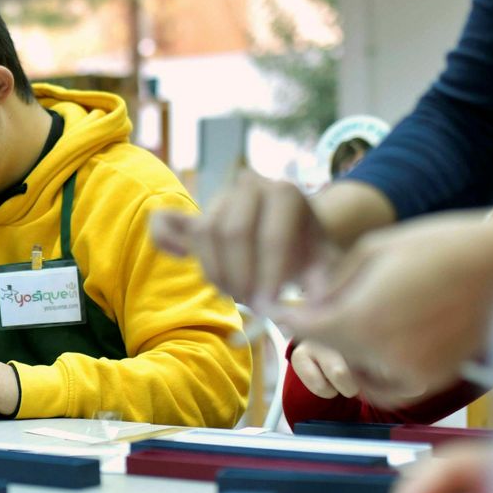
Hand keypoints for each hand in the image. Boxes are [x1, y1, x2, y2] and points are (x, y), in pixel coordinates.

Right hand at [150, 168, 337, 309]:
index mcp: (285, 192)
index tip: (270, 306)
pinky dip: (166, 240)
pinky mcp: (196, 213)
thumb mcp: (326, 262)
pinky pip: (167, 222)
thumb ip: (324, 281)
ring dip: (216, 270)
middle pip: (232, 232)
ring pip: (205, 233)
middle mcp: (249, 185)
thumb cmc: (309, 249)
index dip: (269, 275)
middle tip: (251, 303)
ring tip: (234, 292)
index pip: (271, 236)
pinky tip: (179, 256)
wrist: (294, 231)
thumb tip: (318, 301)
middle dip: (240, 275)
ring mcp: (219, 197)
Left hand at [279, 212, 492, 392]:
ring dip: (347, 352)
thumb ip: (333, 283)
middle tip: (317, 309)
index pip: (305, 329)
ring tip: (356, 321)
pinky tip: (380, 344)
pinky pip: (388, 385)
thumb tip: (308, 304)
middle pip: (330, 351)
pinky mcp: (433, 380)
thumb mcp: (375, 250)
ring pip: (355, 371)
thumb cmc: (444, 246)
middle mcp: (383, 355)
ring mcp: (410, 373)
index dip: (288, 317)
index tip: (277, 309)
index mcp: (363, 320)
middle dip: (319, 331)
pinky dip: (376, 371)